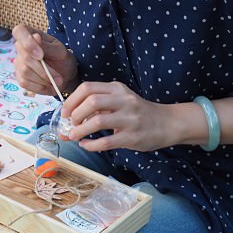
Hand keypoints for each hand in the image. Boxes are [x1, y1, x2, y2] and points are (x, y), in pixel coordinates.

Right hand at [12, 23, 77, 95]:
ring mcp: (18, 63)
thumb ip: (47, 45)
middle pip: (25, 57)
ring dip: (44, 79)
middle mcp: (21, 48)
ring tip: (57, 81)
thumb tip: (35, 37)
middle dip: (44, 70)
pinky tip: (49, 85)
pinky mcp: (20, 77)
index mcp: (30, 34)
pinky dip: (40, 87)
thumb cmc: (62, 59)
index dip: (27, 42)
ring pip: (25, 71)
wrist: (65, 75)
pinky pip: (25, 83)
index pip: (19, 31)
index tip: (41, 55)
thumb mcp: (59, 51)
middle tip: (59, 77)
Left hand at [63, 81, 177, 151]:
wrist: (168, 123)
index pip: (87, 88)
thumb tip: (67, 119)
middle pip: (91, 102)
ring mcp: (130, 119)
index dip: (71, 100)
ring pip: (97, 121)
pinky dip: (91, 145)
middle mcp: (124, 100)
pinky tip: (86, 145)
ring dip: (80, 130)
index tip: (65, 112)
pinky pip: (107, 141)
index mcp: (117, 89)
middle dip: (75, 114)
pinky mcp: (133, 137)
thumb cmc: (138, 112)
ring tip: (75, 135)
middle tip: (71, 124)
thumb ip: (97, 107)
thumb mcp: (120, 101)